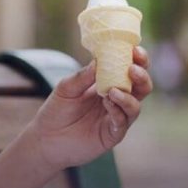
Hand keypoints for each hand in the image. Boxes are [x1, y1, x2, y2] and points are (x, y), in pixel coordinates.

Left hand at [31, 46, 152, 169]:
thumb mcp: (66, 88)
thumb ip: (83, 76)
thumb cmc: (56, 110)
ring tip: (112, 90)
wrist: (45, 138)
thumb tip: (99, 59)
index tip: (135, 50)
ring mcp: (116, 118)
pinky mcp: (112, 135)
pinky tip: (108, 103)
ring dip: (128, 96)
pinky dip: (118, 112)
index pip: (129, 70)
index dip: (137, 60)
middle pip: (141, 87)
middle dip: (141, 76)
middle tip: (132, 69)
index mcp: (108, 84)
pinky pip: (122, 122)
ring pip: (135, 106)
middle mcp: (117, 100)